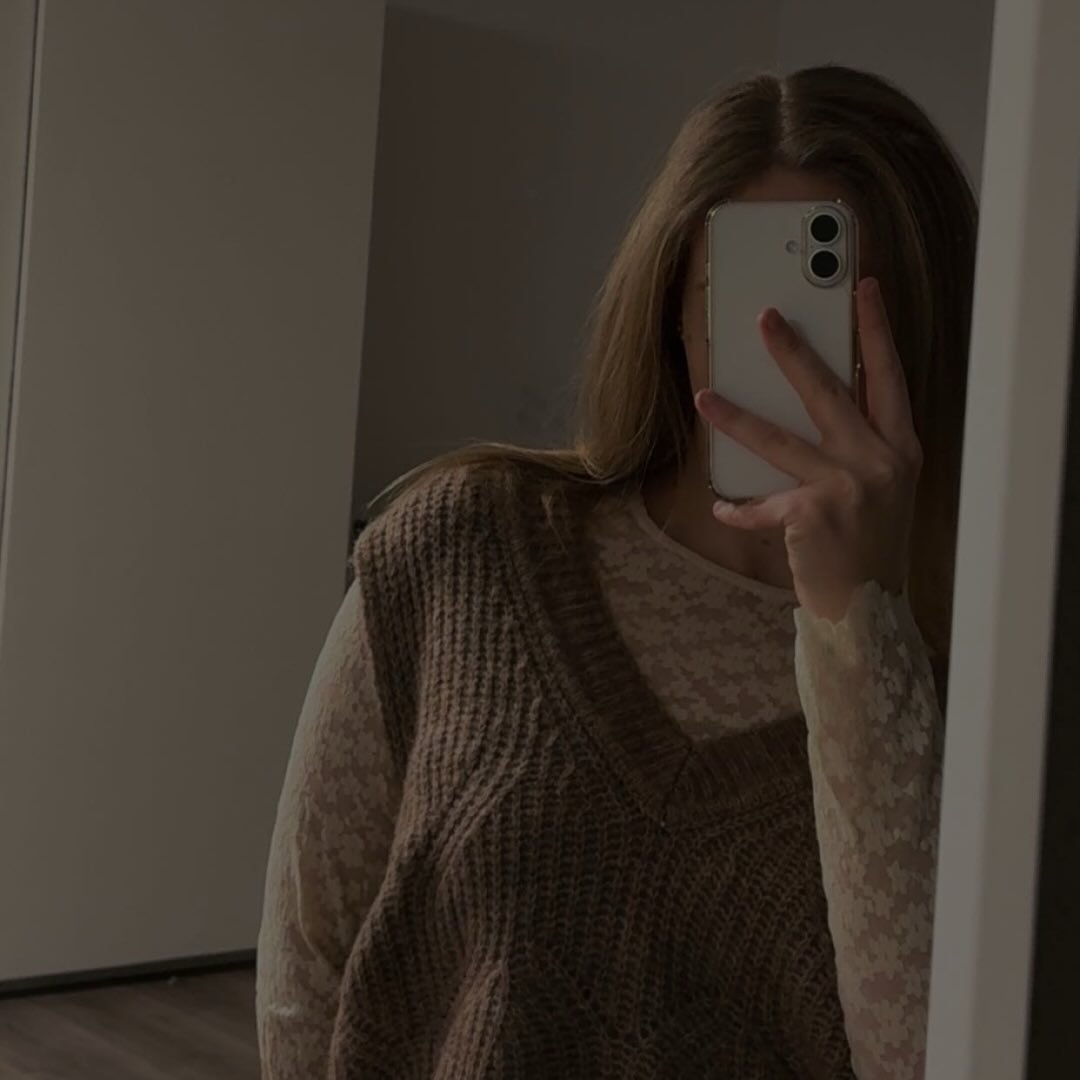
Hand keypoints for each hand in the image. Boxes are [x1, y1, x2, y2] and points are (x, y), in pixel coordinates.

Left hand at [694, 277, 921, 621]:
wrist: (868, 609)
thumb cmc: (869, 545)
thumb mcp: (882, 488)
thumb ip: (862, 445)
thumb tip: (823, 397)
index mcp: (900, 448)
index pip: (888, 376)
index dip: (876, 330)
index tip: (865, 288)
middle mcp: (878, 461)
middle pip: (828, 391)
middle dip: (792, 350)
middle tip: (764, 318)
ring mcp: (845, 487)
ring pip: (778, 438)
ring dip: (736, 416)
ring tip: (705, 395)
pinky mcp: (811, 514)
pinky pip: (761, 504)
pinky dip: (739, 508)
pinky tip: (721, 506)